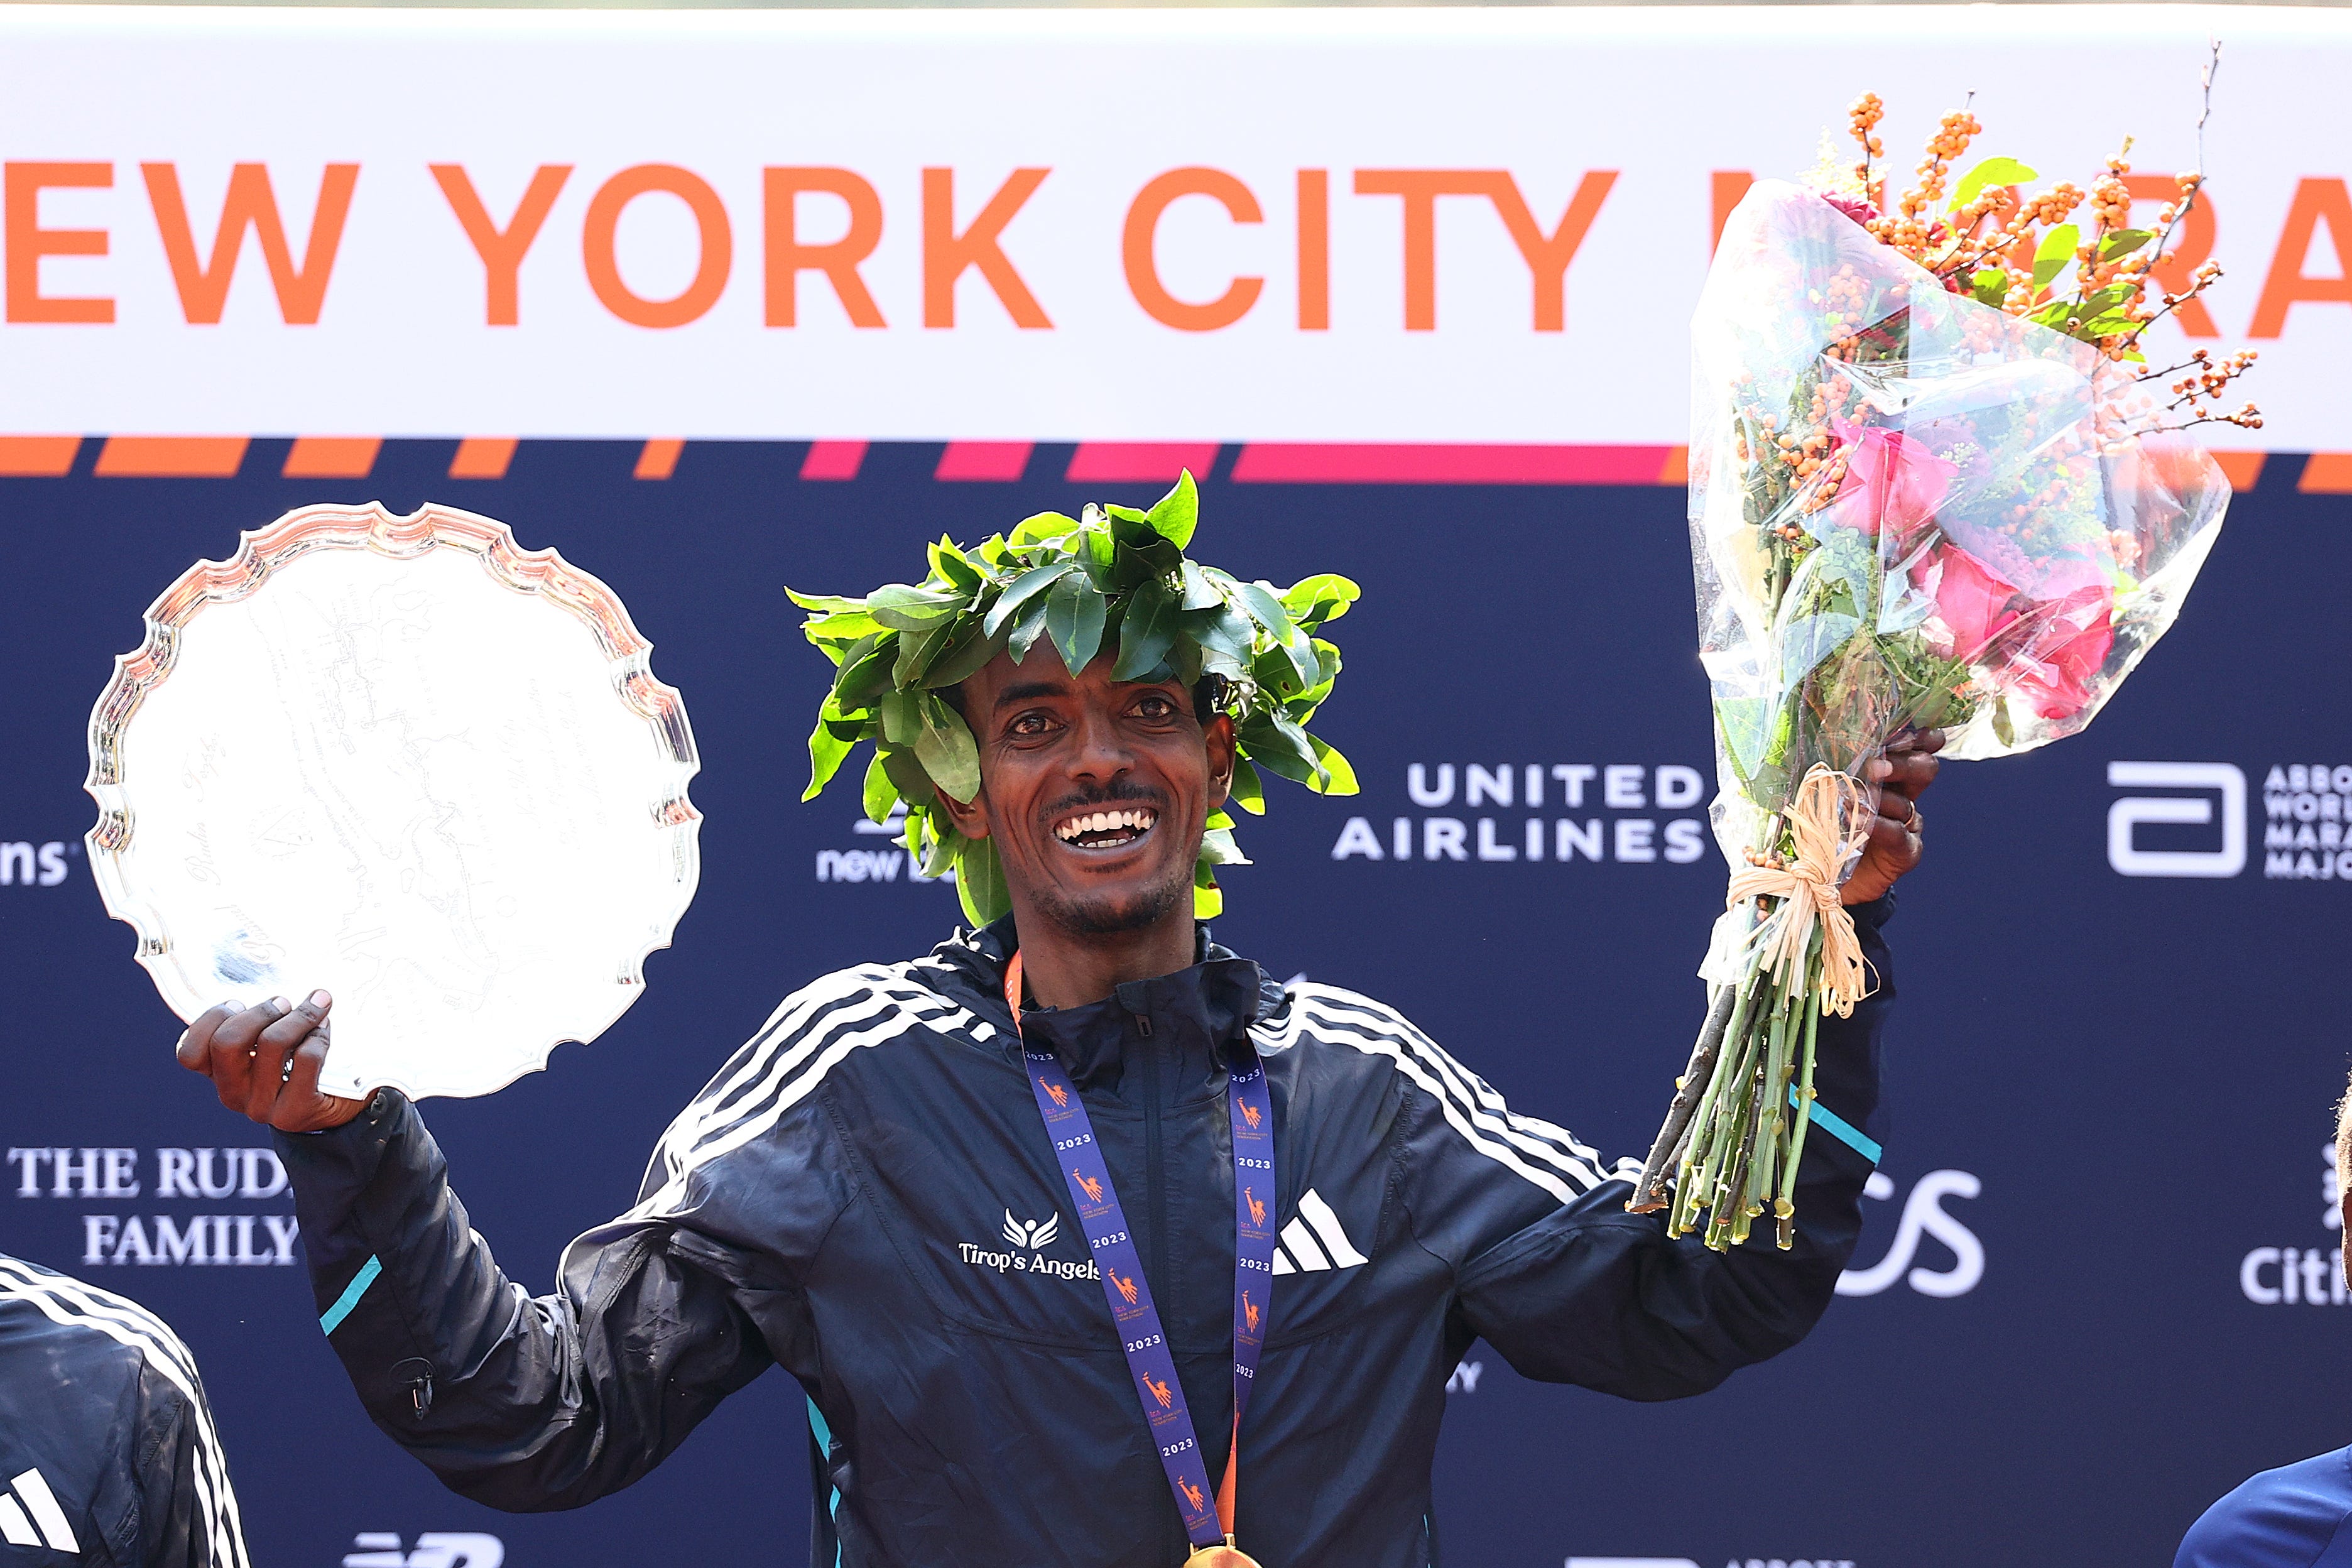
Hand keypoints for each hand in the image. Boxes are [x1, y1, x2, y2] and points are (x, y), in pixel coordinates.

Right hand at [176, 990, 365, 1131]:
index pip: (190, 1053)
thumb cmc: (300, 1061)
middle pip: (227, 1043)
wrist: (340, 1104)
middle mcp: (234, 1095)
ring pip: (271, 1045)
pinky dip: (320, 1036)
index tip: (239, 1004)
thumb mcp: (269, 1041)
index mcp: (219, 1074)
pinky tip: (326, 1029)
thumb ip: (256, 1020)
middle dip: (260, 1012)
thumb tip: (265, 977)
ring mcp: (262, 1107)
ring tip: (316, 1007)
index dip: (212, 1020)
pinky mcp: (295, 1112)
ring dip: (299, 1017)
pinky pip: (306, 1059)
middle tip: (284, 1002)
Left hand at [1841, 727, 1944, 906]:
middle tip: (1876, 767)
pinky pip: (1898, 834)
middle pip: (1923, 769)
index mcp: (1890, 775)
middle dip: (1903, 763)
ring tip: (1852, 801)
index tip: (1906, 730)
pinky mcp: (1907, 851)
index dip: (1919, 736)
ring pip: (1905, 803)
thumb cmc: (1827, 827)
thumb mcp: (1826, 793)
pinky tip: (1859, 822)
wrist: (1830, 877)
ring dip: (1880, 799)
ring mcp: (1909, 824)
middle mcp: (1905, 795)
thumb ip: (1831, 770)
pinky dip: (1878, 826)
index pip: (1915, 748)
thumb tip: (1814, 739)